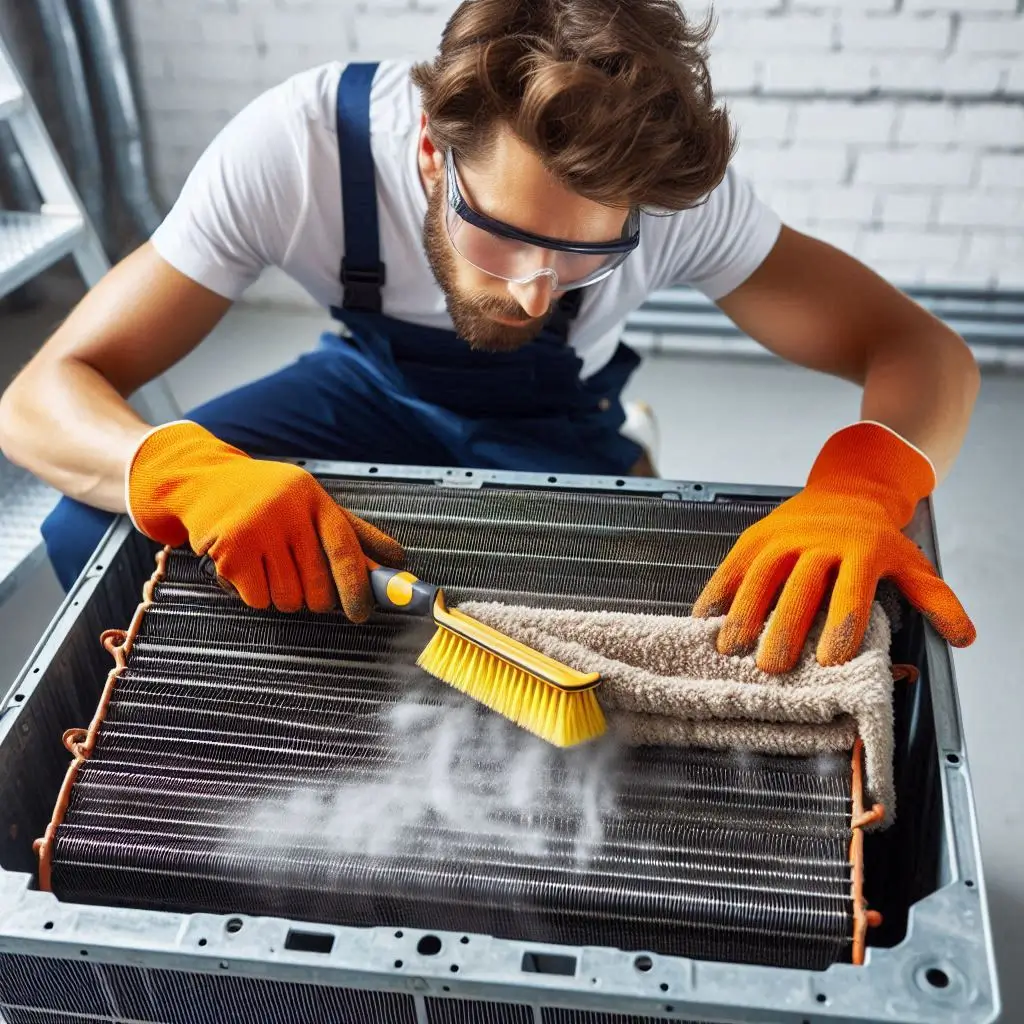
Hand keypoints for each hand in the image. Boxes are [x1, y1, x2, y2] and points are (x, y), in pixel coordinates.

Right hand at [126, 421, 403, 619]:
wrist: (202, 480)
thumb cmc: (267, 496)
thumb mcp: (312, 502)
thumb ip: (354, 533)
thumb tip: (396, 562)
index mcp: (315, 499)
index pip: (346, 549)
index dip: (358, 586)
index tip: (361, 612)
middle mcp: (288, 511)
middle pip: (317, 587)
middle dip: (315, 599)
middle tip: (303, 584)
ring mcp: (257, 529)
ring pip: (288, 599)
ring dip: (282, 596)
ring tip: (269, 566)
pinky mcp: (230, 550)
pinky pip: (257, 599)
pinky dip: (254, 594)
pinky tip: (246, 568)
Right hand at [692, 421, 974, 671]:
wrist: (849, 487)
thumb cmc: (877, 536)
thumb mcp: (911, 562)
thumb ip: (936, 601)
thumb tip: (963, 637)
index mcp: (860, 550)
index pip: (850, 591)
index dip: (840, 625)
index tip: (829, 661)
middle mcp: (817, 541)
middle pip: (798, 588)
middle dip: (783, 628)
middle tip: (771, 667)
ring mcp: (781, 537)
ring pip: (758, 576)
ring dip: (742, 613)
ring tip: (730, 649)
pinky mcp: (754, 537)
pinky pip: (731, 566)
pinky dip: (716, 593)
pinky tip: (705, 620)